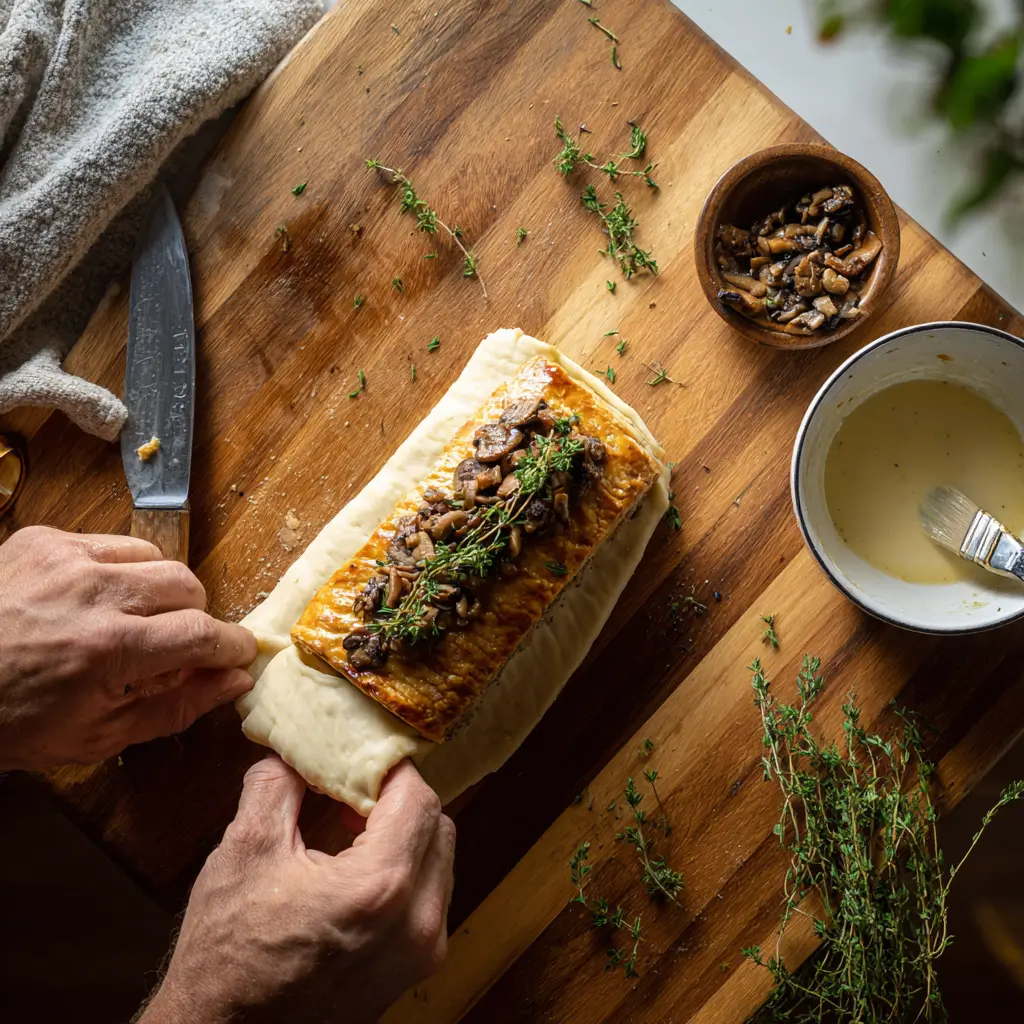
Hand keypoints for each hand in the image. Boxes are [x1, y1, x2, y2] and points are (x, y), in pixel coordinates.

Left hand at [0, 525, 256, 768]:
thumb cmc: (11, 722)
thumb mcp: (96, 736)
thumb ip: (177, 707)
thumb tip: (234, 681)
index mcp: (108, 650)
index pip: (203, 632)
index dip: (230, 644)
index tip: (237, 653)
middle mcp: (93, 593)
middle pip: (188, 586)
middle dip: (194, 617)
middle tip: (171, 646)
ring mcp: (66, 558)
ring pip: (155, 558)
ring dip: (159, 591)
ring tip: (131, 619)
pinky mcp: (44, 539)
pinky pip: (113, 544)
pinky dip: (119, 572)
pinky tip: (93, 600)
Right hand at [141, 757, 454, 1023]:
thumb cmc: (229, 954)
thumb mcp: (244, 850)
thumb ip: (278, 783)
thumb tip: (297, 748)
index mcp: (380, 887)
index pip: (417, 797)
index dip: (388, 769)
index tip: (360, 758)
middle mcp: (416, 922)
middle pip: (436, 826)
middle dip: (398, 800)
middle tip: (353, 792)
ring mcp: (421, 952)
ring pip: (438, 861)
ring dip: (405, 836)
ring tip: (352, 830)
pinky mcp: (414, 971)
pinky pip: (429, 898)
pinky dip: (405, 872)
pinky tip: (358, 870)